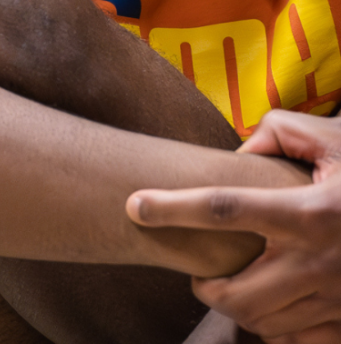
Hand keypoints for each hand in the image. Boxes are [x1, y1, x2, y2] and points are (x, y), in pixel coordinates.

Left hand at [129, 110, 340, 342]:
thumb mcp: (335, 139)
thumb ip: (280, 131)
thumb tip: (239, 151)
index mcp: (308, 211)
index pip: (224, 208)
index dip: (172, 207)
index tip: (134, 206)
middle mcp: (319, 261)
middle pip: (236, 291)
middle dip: (203, 286)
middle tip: (196, 274)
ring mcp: (337, 300)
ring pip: (263, 322)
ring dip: (236, 309)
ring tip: (230, 289)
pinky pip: (298, 342)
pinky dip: (275, 331)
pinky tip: (271, 310)